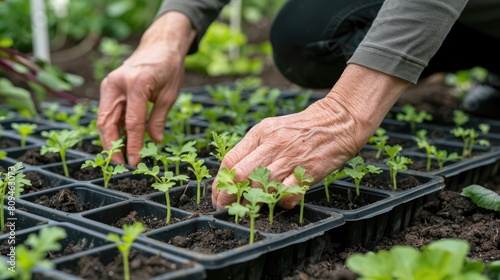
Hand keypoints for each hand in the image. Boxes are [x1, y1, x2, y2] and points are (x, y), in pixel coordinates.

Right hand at [97, 12, 195, 165]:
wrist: (160, 45)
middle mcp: (117, 83)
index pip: (131, 123)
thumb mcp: (169, 96)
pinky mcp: (108, 87)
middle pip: (107, 122)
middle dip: (111, 146)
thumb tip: (154, 141)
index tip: (134, 162)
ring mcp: (109, 84)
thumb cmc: (169, 68)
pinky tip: (119, 141)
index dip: (132, 145)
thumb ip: (158, 119)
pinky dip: (112, 127)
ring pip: (104, 118)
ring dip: (109, 139)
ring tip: (119, 157)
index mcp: (137, 84)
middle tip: (120, 165)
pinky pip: (108, 111)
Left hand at [211, 64, 409, 208]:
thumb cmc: (299, 128)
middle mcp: (273, 145)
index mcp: (260, 133)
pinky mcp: (310, 170)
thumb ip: (252, 148)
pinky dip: (280, 202)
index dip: (220, 183)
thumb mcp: (271, 129)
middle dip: (229, 196)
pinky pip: (288, 194)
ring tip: (249, 208)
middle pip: (241, 175)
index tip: (217, 196)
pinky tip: (278, 202)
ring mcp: (292, 158)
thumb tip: (231, 173)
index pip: (231, 161)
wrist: (337, 121)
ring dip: (252, 202)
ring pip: (262, 186)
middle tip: (226, 207)